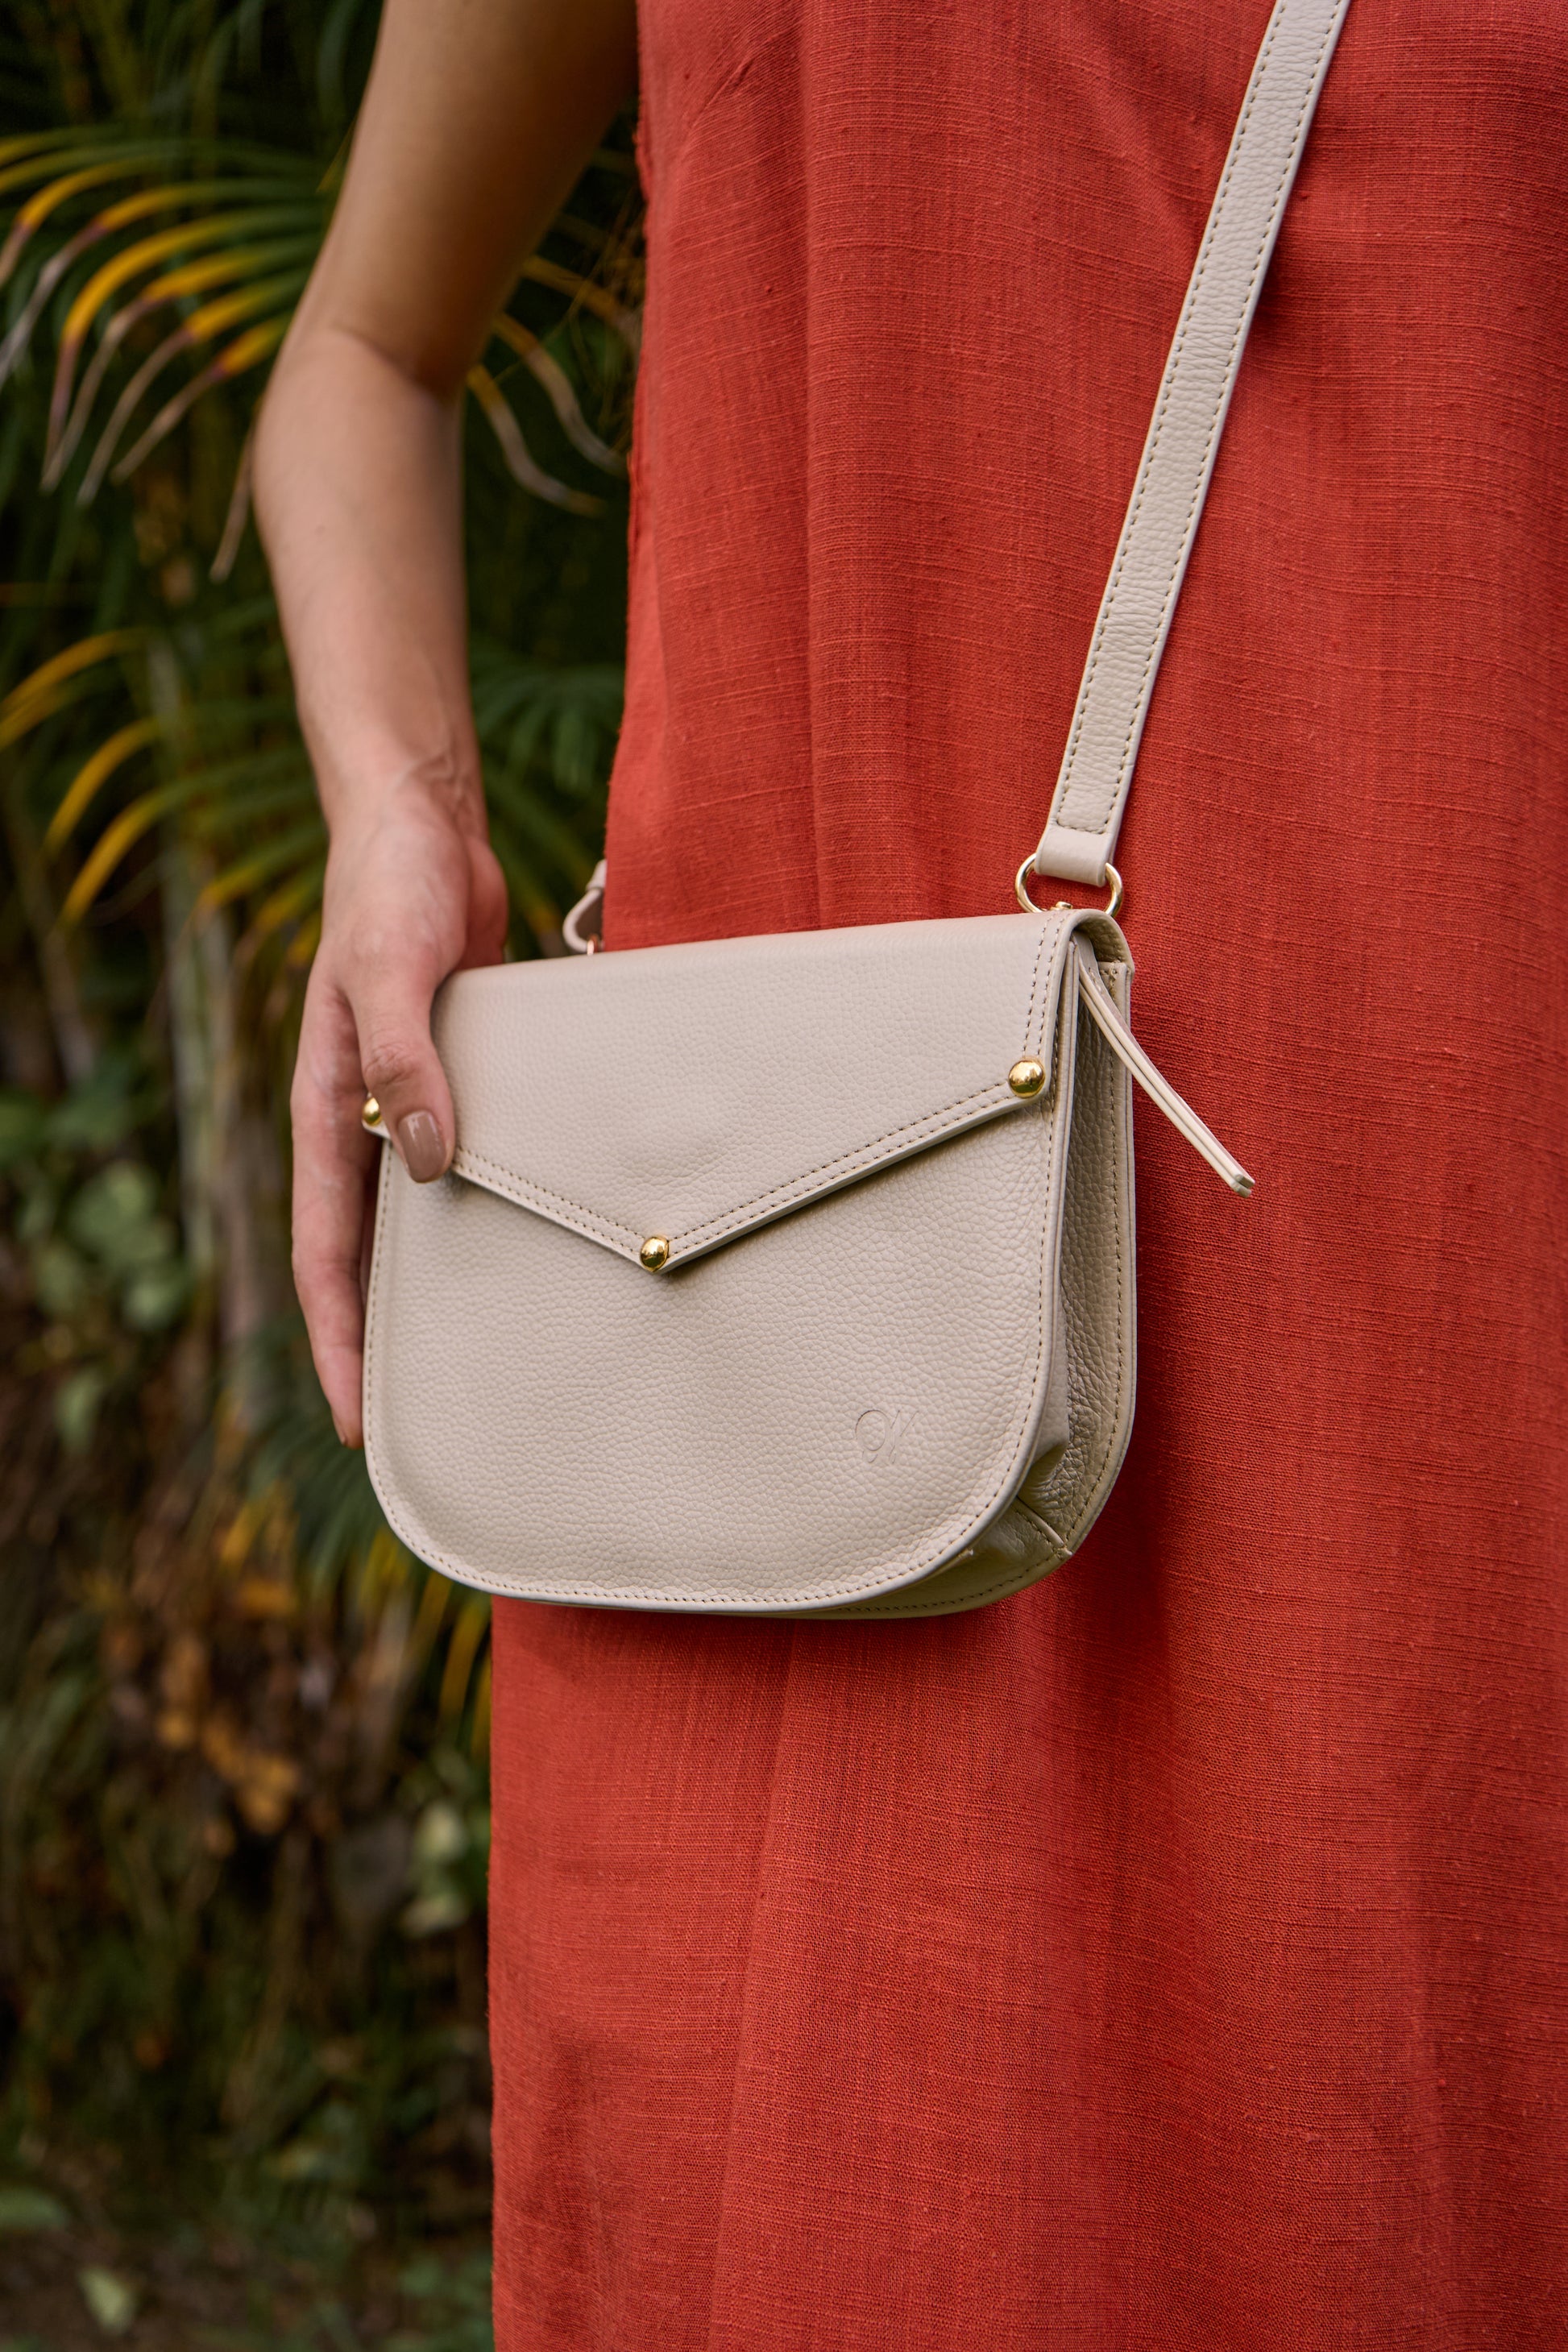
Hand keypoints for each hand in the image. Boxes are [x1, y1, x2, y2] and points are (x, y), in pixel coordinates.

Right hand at [290, 781, 507, 1444]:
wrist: (423, 820)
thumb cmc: (391, 887)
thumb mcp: (389, 969)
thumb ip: (405, 1059)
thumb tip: (429, 1160)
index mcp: (329, 1110)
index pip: (325, 1255)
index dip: (340, 1343)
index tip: (360, 1422)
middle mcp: (368, 1121)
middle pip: (376, 1257)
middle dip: (394, 1339)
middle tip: (439, 1423)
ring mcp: (418, 1102)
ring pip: (430, 1218)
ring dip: (452, 1282)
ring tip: (500, 1356)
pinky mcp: (469, 1075)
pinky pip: (481, 1161)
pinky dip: (502, 1209)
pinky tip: (550, 1243)